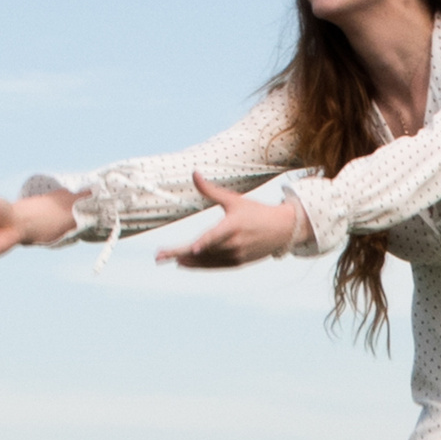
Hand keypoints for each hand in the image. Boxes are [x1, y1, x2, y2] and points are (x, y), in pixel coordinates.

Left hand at [154, 174, 299, 267]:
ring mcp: (236, 255)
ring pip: (207, 261)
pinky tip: (184, 263)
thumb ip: (210, 190)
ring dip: (187, 261)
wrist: (282, 230)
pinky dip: (199, 266)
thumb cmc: (255, 211)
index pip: (215, 236)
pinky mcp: (238, 263)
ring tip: (168, 258)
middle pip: (203, 251)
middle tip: (159, 256)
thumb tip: (194, 173)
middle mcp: (234, 243)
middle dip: (179, 253)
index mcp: (233, 226)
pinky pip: (215, 266)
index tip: (192, 249)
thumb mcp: (233, 199)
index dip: (204, 243)